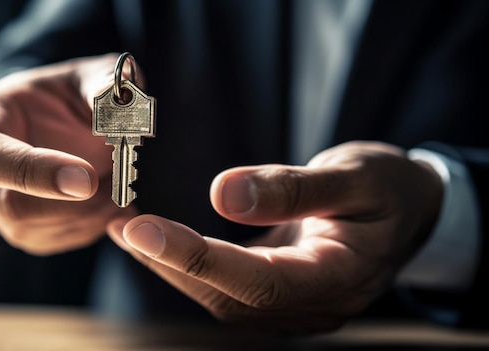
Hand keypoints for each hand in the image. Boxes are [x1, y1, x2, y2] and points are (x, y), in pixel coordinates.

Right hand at [0, 53, 136, 254]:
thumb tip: (122, 99)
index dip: (32, 171)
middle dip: (77, 200)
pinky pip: (66, 239)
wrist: (56, 128)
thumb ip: (100, 81)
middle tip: (120, 183)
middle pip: (14, 208)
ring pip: (45, 230)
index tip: (87, 178)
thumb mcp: (81, 76)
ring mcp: (0, 215)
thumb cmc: (60, 99)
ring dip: (94, 211)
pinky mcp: (30, 235)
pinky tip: (112, 197)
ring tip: (119, 181)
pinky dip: (99, 222)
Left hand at [107, 141, 442, 333]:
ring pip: (223, 298)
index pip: (257, 279)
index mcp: (338, 277)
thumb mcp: (355, 175)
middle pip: (230, 296)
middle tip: (122, 227)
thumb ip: (294, 188)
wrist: (410, 211)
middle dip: (170, 263)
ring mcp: (296, 305)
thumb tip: (222, 195)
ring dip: (172, 267)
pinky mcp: (280, 292)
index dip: (196, 257)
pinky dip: (190, 266)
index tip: (142, 231)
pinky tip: (162, 242)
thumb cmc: (389, 188)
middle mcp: (313, 304)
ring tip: (127, 232)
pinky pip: (229, 288)